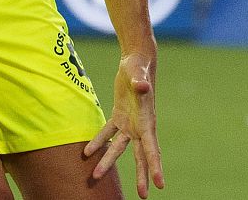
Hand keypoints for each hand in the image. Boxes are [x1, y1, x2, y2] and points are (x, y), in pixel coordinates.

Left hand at [84, 53, 164, 197]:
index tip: (159, 184)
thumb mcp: (139, 74)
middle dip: (142, 175)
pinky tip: (87, 153)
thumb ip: (140, 82)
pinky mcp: (119, 116)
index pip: (153, 149)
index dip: (155, 167)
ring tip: (96, 176)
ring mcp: (129, 123)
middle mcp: (140, 126)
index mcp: (147, 121)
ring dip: (108, 162)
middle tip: (143, 195)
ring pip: (119, 148)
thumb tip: (142, 87)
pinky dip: (98, 142)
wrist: (136, 61)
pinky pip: (108, 133)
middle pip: (141, 156)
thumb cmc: (139, 67)